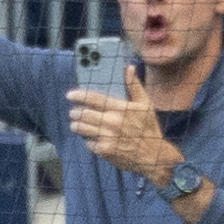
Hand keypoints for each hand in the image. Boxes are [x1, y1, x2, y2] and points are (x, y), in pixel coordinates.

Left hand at [68, 67, 176, 182]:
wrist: (153, 156)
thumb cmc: (149, 129)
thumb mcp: (146, 105)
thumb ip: (135, 85)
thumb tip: (129, 68)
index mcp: (120, 108)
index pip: (94, 99)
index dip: (79, 96)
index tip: (70, 95)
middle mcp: (112, 122)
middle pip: (83, 114)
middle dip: (75, 112)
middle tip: (74, 113)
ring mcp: (107, 137)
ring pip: (82, 128)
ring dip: (76, 126)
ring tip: (76, 125)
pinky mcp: (104, 150)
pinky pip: (88, 143)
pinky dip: (88, 140)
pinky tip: (92, 138)